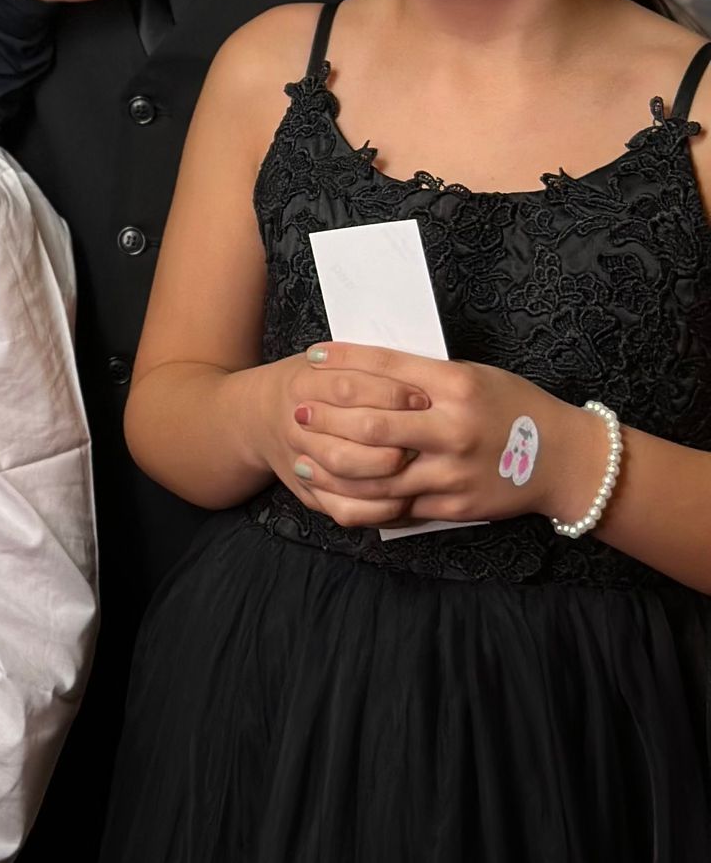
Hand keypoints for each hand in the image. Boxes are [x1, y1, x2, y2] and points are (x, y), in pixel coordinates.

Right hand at [239, 348, 431, 531]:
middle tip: (427, 435)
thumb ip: (360, 366)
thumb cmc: (304, 386)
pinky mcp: (310, 493)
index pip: (348, 386)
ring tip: (417, 464)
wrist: (256, 417)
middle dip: (395, 435)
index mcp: (302, 382)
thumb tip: (415, 374)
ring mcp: (301, 460)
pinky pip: (346, 508)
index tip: (422, 397)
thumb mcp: (322, 362)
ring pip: (348, 472)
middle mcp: (297, 422)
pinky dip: (377, 507)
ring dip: (389, 471)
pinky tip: (403, 498)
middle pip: (350, 432)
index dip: (389, 392)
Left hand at [291, 344, 603, 529]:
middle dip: (329, 416)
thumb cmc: (514, 406)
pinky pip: (399, 506)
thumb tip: (368, 369)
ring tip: (304, 456)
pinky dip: (364, 500)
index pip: (388, 370)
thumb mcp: (474, 377)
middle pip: (375, 423)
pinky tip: (338, 492)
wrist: (563, 460)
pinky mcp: (453, 504)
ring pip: (379, 473)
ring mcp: (452, 471)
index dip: (345, 362)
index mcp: (456, 386)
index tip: (314, 356)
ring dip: (335, 465)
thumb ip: (426, 376)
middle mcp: (453, 428)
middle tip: (299, 410)